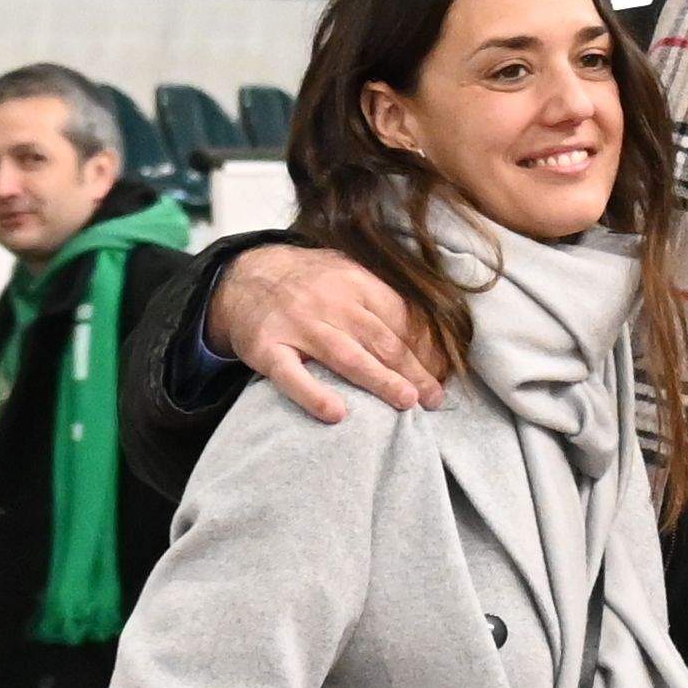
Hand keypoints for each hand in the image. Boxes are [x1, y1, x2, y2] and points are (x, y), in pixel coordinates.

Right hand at [225, 244, 441, 424]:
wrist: (243, 276)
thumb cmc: (308, 283)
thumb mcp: (346, 273)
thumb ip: (382, 298)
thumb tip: (432, 336)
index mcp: (355, 281)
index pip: (400, 316)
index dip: (425, 346)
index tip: (444, 372)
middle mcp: (329, 301)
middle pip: (380, 339)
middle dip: (413, 369)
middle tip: (434, 398)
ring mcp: (297, 325)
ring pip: (345, 355)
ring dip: (379, 380)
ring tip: (407, 402)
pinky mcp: (267, 348)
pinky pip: (291, 375)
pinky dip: (313, 395)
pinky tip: (336, 414)